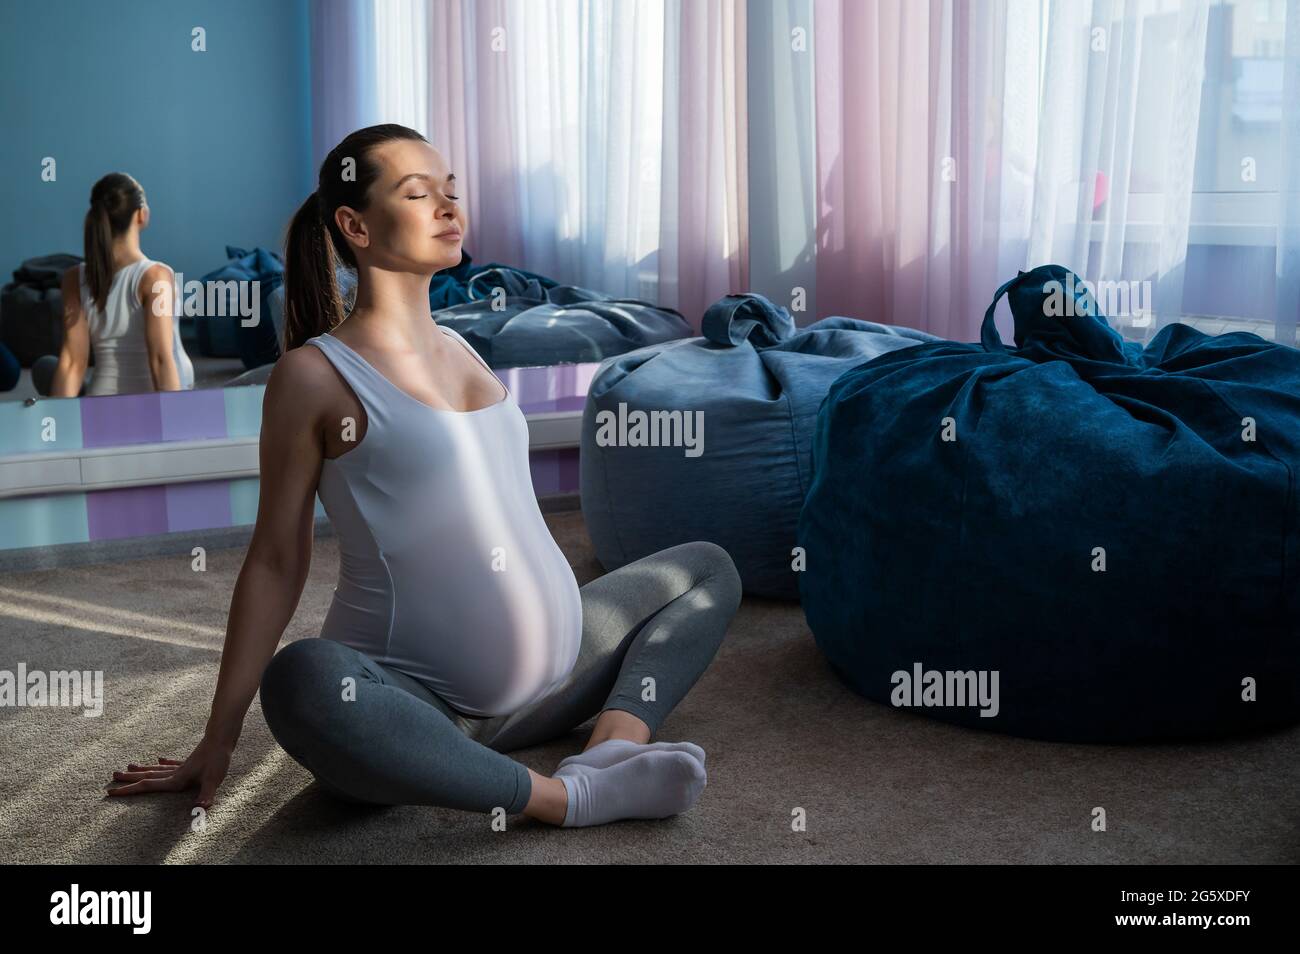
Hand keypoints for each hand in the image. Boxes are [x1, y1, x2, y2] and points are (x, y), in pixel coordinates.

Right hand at [107, 737, 232, 807]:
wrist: (222, 737)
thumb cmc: (218, 759)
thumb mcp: (214, 780)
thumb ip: (206, 795)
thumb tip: (200, 809)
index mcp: (176, 780)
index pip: (148, 786)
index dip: (129, 791)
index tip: (111, 792)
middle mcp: (175, 773)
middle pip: (147, 777)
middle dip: (129, 780)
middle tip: (111, 778)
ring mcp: (182, 766)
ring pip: (156, 769)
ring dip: (142, 770)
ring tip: (127, 767)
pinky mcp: (190, 761)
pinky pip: (172, 764)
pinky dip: (165, 763)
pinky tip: (160, 759)